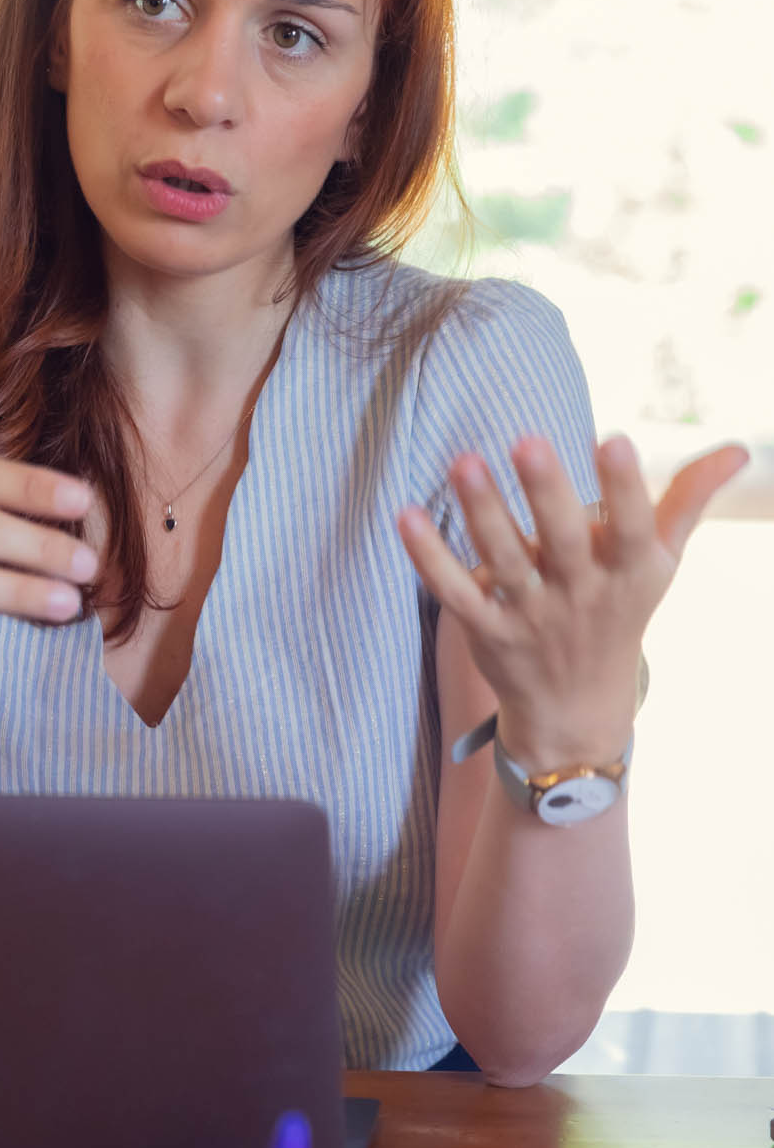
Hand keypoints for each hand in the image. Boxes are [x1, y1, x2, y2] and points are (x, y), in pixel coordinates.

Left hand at [399, 432, 746, 771]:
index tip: (615, 439)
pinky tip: (406, 513)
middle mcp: (579, 592)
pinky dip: (428, 556)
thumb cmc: (619, 613)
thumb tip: (740, 451)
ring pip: (503, 560)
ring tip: (464, 462)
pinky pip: (454, 590)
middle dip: (547, 492)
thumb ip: (688, 500)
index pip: (630, 526)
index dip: (624, 486)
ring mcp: (529, 613)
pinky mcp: (485, 628)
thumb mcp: (659, 562)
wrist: (578, 709)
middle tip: (527, 440)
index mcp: (626, 571)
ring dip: (482, 512)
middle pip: (562, 540)